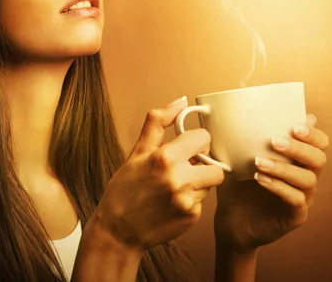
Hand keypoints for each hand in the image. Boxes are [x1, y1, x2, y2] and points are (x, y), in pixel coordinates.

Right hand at [92, 96, 224, 252]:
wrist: (116, 230)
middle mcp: (179, 179)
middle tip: (183, 169)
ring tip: (174, 188)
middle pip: (215, 165)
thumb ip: (158, 123)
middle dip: (202, 165)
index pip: (203, 138)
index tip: (186, 149)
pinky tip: (172, 204)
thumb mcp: (136, 152)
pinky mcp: (191, 217)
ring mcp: (187, 200)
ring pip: (210, 183)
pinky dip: (191, 201)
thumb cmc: (123, 190)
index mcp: (165, 158)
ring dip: (198, 183)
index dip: (196, 143)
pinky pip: (202, 202)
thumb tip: (180, 101)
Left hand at [214, 114, 328, 251]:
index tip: (295, 125)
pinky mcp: (296, 216)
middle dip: (299, 147)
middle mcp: (305, 177)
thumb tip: (232, 110)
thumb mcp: (238, 158)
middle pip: (318, 158)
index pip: (319, 143)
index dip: (313, 133)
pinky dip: (279, 187)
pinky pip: (296, 199)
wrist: (231, 220)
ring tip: (259, 162)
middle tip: (275, 141)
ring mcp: (303, 197)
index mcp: (297, 160)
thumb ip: (244, 137)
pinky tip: (260, 180)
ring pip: (308, 179)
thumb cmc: (237, 184)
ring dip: (284, 167)